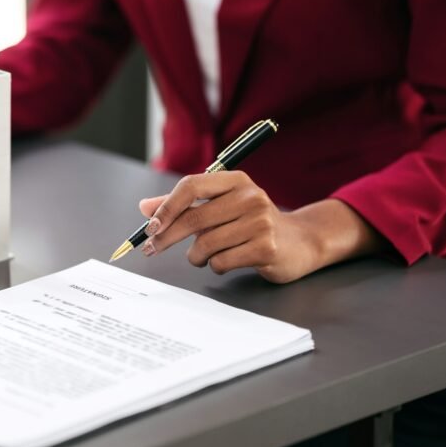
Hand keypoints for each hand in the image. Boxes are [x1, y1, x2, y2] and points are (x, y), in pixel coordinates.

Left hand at [139, 172, 381, 283]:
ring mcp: (260, 222)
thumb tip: (145, 207)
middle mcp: (250, 196)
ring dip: (196, 256)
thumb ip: (182, 206)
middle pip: (194, 217)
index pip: (192, 186)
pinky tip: (227, 261)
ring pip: (205, 244)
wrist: (300, 242)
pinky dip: (215, 266)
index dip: (167, 207)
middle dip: (167, 236)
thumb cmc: (251, 223)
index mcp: (235, 181)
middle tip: (152, 248)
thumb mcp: (220, 207)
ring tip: (203, 257)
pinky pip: (221, 261)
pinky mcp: (266, 247)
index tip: (150, 226)